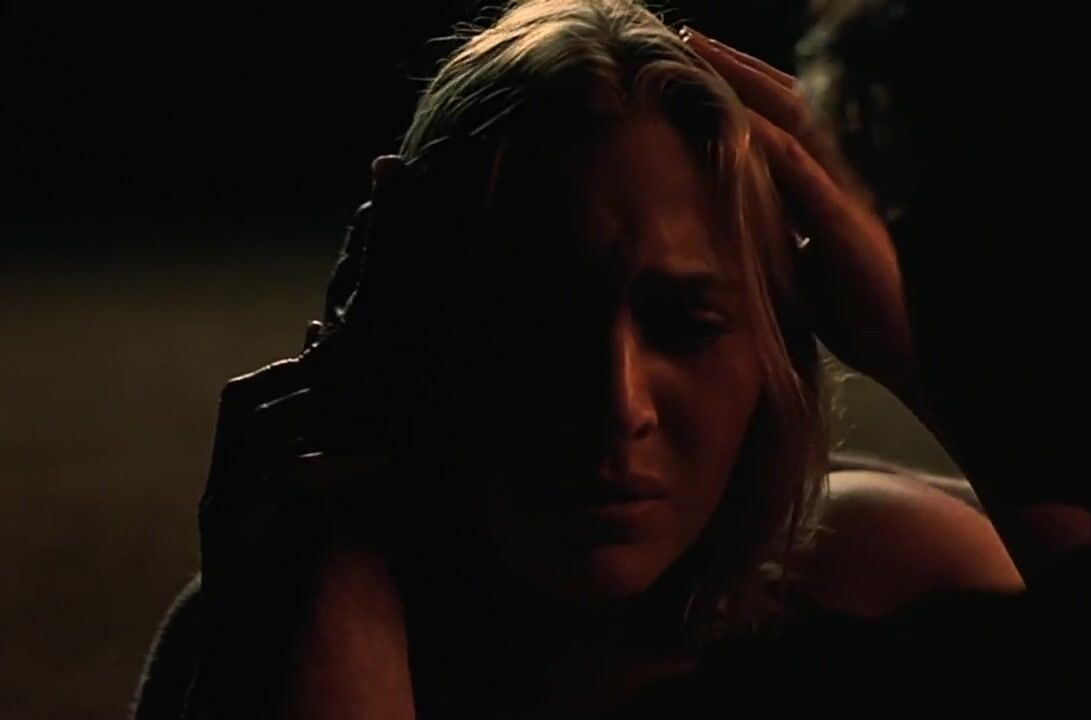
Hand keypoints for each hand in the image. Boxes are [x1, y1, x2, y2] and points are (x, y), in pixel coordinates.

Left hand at [681, 27, 917, 397]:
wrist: (909, 353)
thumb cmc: (862, 317)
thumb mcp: (805, 272)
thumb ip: (779, 242)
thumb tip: (739, 232)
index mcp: (828, 190)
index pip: (784, 125)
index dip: (746, 93)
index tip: (702, 67)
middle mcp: (839, 179)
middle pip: (786, 105)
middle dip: (739, 68)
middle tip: (690, 38)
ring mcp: (844, 194)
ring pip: (791, 119)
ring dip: (744, 81)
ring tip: (700, 51)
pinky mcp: (843, 222)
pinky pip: (799, 166)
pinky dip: (764, 136)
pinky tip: (734, 113)